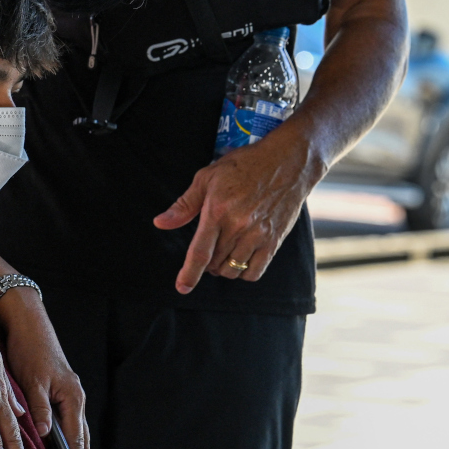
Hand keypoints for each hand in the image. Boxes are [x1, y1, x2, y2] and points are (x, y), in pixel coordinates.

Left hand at [0, 289, 91, 448]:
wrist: (29, 324)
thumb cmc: (30, 349)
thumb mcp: (32, 380)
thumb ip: (40, 407)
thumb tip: (46, 432)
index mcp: (72, 396)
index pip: (77, 438)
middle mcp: (75, 397)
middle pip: (80, 437)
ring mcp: (70, 395)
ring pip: (74, 429)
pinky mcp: (61, 392)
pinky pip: (66, 420)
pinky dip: (65, 436)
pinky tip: (59, 447)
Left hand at [152, 127, 323, 292]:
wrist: (287, 161)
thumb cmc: (244, 166)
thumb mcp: (207, 178)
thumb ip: (184, 204)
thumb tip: (161, 223)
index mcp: (218, 210)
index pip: (200, 252)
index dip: (189, 273)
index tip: (182, 287)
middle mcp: (238, 226)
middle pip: (215, 263)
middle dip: (206, 264)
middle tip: (207, 250)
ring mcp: (259, 235)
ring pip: (233, 270)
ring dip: (222, 268)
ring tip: (222, 253)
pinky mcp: (275, 240)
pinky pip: (256, 272)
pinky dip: (244, 273)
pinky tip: (240, 260)